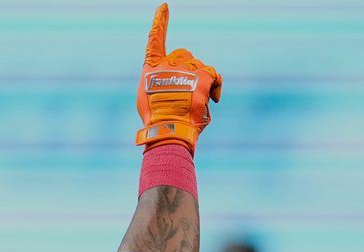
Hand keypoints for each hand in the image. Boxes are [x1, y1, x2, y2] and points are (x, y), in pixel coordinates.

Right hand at [135, 3, 221, 152]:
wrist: (168, 128)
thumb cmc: (158, 120)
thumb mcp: (149, 100)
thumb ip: (160, 83)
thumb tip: (177, 84)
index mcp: (150, 69)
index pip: (154, 40)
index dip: (159, 23)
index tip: (164, 7)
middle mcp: (166, 64)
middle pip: (183, 55)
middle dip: (188, 70)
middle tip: (186, 93)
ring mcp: (185, 67)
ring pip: (200, 67)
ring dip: (200, 84)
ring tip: (193, 105)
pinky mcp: (201, 75)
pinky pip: (214, 75)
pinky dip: (215, 87)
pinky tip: (212, 99)